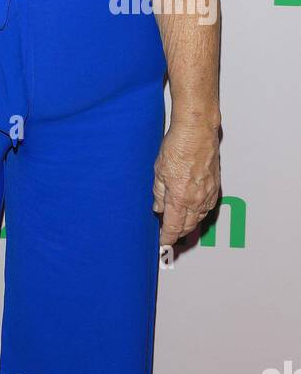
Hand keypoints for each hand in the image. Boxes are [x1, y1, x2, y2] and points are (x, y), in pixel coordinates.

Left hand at [152, 116, 220, 246]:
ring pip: (200, 218)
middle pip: (188, 226)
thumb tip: (158, 207)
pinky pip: (208, 207)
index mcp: (180, 198)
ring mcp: (208, 194)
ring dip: (190, 224)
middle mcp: (196, 200)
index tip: (162, 242)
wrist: (197, 131)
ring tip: (180, 225)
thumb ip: (159, 192)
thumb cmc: (177, 146)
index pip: (173, 227)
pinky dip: (200, 213)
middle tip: (169, 234)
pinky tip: (194, 210)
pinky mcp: (216, 186)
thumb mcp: (159, 170)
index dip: (167, 237)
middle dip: (178, 233)